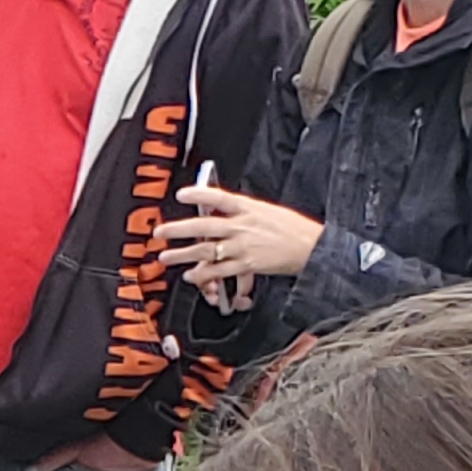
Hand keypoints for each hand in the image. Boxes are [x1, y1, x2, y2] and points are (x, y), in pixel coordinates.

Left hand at [158, 185, 325, 291]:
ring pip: (206, 250)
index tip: (181, 194)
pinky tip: (191, 276)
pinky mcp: (246, 265)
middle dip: (179, 229)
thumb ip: (240, 212)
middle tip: (160, 231)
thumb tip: (216, 211)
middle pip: (205, 226)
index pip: (219, 197)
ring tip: (165, 256)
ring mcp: (243, 247)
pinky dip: (203, 275)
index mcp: (248, 208)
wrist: (310, 247)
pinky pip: (219, 271)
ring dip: (183, 254)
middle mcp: (243, 226)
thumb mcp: (265, 210)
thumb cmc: (289, 228)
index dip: (199, 194)